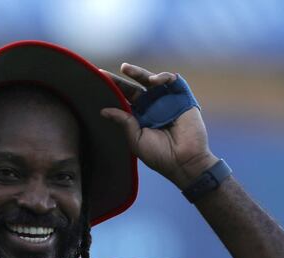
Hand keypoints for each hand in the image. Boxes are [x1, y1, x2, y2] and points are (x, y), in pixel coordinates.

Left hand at [99, 64, 218, 188]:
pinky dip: (163, 77)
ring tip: (125, 69)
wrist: (184, 162)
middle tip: (105, 72)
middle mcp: (153, 106)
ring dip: (139, 72)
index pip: (125, 98)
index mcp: (140, 116)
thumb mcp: (136, 139)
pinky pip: (173, 81)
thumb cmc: (159, 155)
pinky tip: (153, 80)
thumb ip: (123, 122)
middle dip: (123, 77)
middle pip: (135, 86)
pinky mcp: (182, 97)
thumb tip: (103, 111)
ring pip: (152, 80)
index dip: (114, 89)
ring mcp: (167, 100)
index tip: (99, 79)